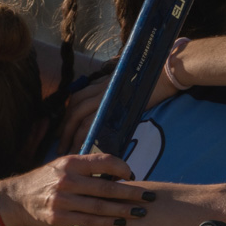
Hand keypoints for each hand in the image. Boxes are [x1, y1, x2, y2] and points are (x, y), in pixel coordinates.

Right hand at [0, 153, 153, 225]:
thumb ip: (85, 167)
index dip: (121, 168)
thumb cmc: (45, 181)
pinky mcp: (59, 218)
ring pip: (100, 207)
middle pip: (106, 187)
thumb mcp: (61, 166)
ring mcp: (62, 201)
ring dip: (123, 210)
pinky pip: (88, 221)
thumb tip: (117, 171)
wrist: (16, 199)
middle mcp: (66, 180)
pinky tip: (121, 223)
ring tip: (141, 212)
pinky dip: (107, 223)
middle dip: (131, 193)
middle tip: (150, 197)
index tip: (132, 175)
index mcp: (69, 163)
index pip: (103, 161)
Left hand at [54, 64, 174, 154]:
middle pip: (74, 108)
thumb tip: (104, 116)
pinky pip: (94, 121)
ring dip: (72, 135)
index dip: (67, 116)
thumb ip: (112, 97)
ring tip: (69, 151)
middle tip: (60, 146)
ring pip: (80, 116)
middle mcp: (100, 87)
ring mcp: (106, 94)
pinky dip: (87, 135)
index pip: (76, 99)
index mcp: (102, 83)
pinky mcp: (115, 103)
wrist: (166, 73)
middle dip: (64, 129)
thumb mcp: (125, 86)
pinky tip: (84, 148)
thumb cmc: (151, 81)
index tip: (63, 132)